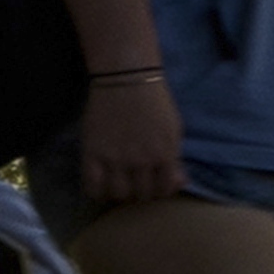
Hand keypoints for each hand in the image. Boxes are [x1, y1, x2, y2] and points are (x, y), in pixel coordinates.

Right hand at [80, 72, 184, 207]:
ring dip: (120, 193)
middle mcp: (141, 160)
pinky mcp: (93, 152)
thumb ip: (175, 158)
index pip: (165, 190)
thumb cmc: (154, 102)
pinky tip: (100, 186)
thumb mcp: (174, 129)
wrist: (126, 78)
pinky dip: (97, 192)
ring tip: (118, 184)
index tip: (154, 185)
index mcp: (165, 154)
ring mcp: (116, 158)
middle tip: (136, 183)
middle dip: (141, 192)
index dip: (160, 190)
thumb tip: (180, 182)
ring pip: (118, 194)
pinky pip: (93, 185)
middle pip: (141, 194)